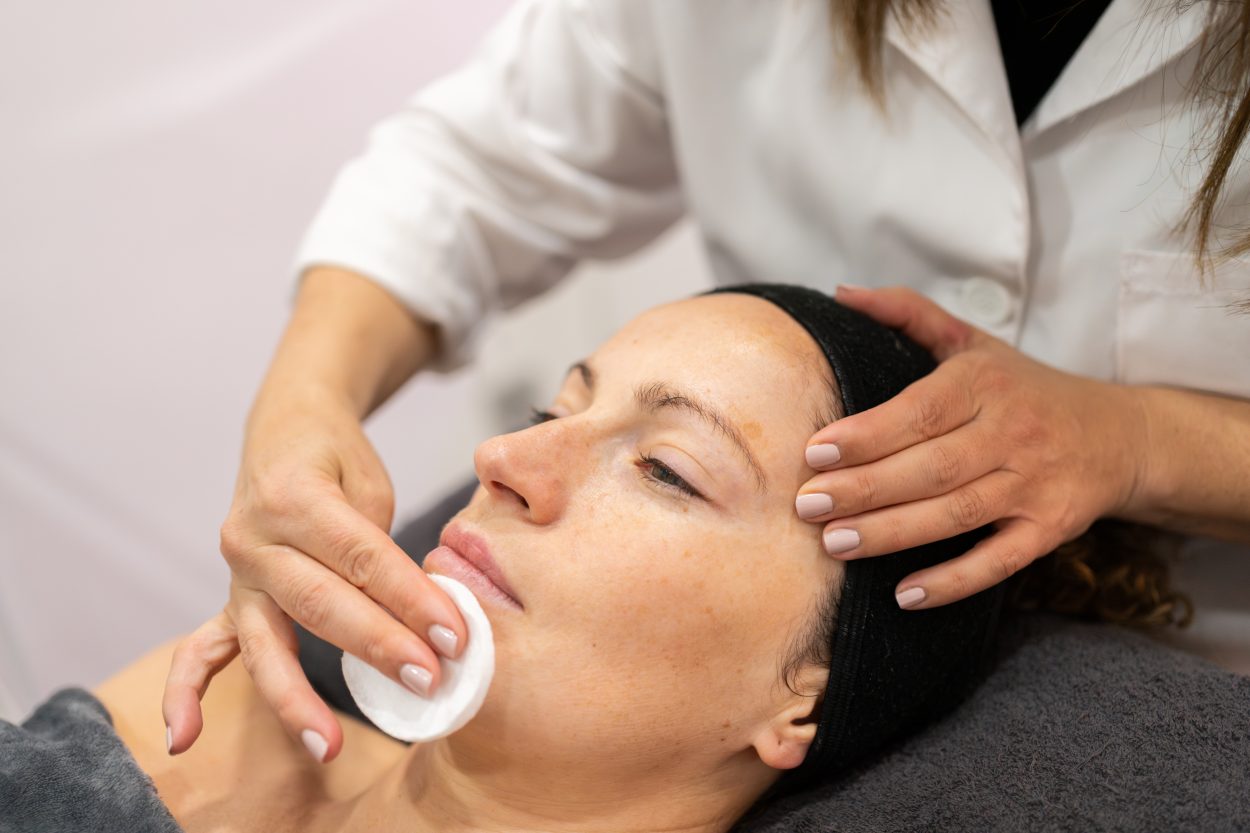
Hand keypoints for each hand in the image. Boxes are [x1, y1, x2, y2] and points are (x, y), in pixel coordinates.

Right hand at [162, 386, 467, 761]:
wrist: (285, 430)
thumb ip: (383, 548)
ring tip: (328, 745)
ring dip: (298, 696)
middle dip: (378, 646)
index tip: (453, 635)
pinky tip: (183, 736)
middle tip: (428, 679)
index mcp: (296, 496)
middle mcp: (255, 537)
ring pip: (265, 641)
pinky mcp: (232, 597)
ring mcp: (237, 573)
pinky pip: (201, 648)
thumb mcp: (370, 484)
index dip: (410, 598)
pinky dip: (187, 693)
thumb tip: (422, 620)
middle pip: (321, 603)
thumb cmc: (337, 459)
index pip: (361, 558)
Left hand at [795, 285, 1147, 608]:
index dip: (868, 434)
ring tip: (834, 544)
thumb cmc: (1022, 387)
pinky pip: (999, 561)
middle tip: (807, 506)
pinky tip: (905, 595)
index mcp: (986, 383)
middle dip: (865, 489)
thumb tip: (841, 293)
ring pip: (957, 515)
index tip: (815, 452)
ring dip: (893, 533)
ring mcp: (1034, 484)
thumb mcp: (972, 342)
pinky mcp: (1050, 530)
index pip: (921, 411)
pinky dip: (954, 582)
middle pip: (931, 467)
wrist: (1119, 435)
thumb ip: (908, 314)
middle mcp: (1013, 432)